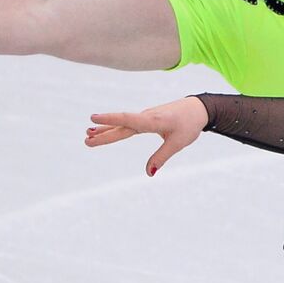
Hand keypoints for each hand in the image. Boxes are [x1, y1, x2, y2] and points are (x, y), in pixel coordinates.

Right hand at [85, 97, 208, 175]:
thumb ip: (162, 156)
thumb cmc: (189, 124)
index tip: (93, 118)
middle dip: (103, 133)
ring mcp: (145, 117)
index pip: (128, 120)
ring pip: (123, 124)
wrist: (197, 109)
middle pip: (121, 126)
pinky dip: (115, 126)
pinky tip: (105, 130)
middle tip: (86, 140)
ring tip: (88, 134)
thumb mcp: (178, 143)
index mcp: (153, 121)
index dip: (110, 120)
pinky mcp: (147, 119)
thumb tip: (149, 173)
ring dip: (106, 129)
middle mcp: (146, 117)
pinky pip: (128, 123)